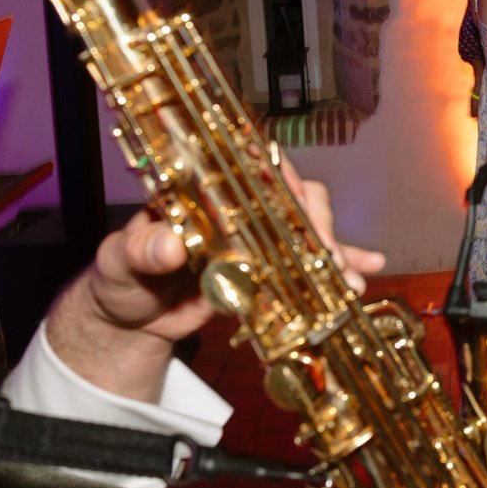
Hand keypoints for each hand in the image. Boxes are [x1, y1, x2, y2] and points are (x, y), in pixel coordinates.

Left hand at [44, 159, 384, 402]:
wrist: (130, 320)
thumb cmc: (119, 279)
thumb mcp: (120, 263)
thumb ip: (140, 250)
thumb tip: (167, 243)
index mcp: (204, 189)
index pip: (250, 166)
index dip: (280, 178)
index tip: (298, 200)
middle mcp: (240, 206)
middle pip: (292, 197)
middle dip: (316, 226)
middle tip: (326, 257)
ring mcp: (259, 237)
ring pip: (309, 228)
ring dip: (334, 251)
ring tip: (347, 281)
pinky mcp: (270, 268)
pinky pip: (311, 262)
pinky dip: (341, 263)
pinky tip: (366, 270)